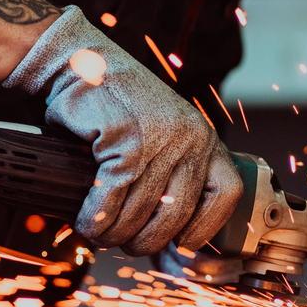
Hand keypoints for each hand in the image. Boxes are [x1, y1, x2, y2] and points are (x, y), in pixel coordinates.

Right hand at [2, 6, 240, 254]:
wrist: (79, 61)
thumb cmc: (116, 102)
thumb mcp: (160, 129)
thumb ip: (170, 167)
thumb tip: (168, 231)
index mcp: (203, 137)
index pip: (227, 193)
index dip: (207, 226)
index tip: (184, 244)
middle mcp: (189, 139)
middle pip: (177, 213)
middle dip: (147, 240)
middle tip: (126, 244)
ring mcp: (158, 140)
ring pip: (140, 213)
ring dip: (115, 234)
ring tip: (100, 235)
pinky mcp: (123, 142)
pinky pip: (111, 200)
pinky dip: (95, 219)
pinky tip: (85, 222)